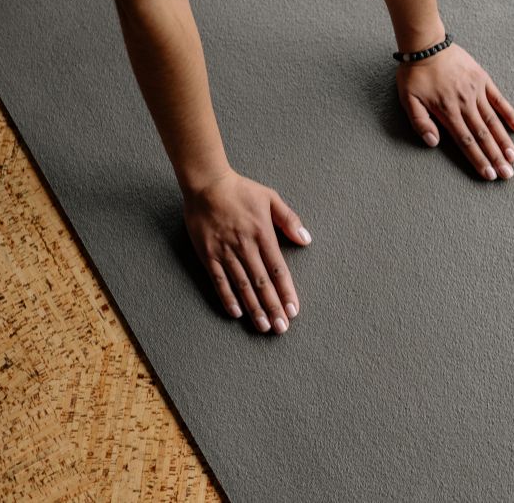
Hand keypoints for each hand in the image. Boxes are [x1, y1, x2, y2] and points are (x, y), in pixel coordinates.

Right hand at [182, 170, 310, 333]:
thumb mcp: (271, 198)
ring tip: (263, 326)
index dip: (286, 292)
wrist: (207, 184)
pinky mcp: (208, 254)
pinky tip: (237, 313)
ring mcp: (225, 252)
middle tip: (281, 328)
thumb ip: (289, 220)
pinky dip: (227, 298)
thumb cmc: (241, 190)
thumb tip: (306, 240)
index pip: (278, 270)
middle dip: (273, 307)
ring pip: (242, 286)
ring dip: (254, 308)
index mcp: (263, 234)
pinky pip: (219, 280)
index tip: (294, 310)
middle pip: (262, 283)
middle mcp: (245, 247)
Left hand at [397, 44, 513, 179]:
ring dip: (504, 140)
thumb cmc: (415, 74)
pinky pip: (499, 99)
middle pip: (483, 135)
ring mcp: (476, 91)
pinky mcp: (483, 79)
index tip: (489, 174)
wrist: (426, 44)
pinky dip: (509, 113)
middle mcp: (464, 104)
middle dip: (496, 157)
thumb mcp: (408, 100)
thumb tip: (433, 143)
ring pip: (493, 120)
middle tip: (508, 174)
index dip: (478, 159)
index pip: (466, 141)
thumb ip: (421, 123)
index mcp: (447, 112)